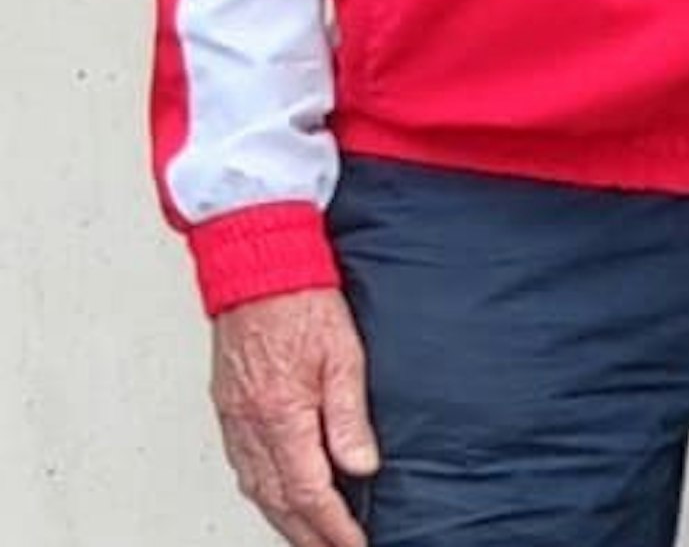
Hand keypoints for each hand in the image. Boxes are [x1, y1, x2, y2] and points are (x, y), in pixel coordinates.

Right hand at [212, 289, 377, 546]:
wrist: (258, 267)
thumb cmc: (303, 300)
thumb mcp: (344, 353)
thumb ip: (350, 415)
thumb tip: (362, 466)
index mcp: (281, 415)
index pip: (309, 492)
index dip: (333, 527)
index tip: (355, 546)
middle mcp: (250, 426)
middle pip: (279, 503)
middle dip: (308, 537)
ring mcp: (234, 420)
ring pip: (258, 491)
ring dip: (285, 521)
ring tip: (312, 538)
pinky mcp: (228, 409)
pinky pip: (244, 469)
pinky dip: (264, 494)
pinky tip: (279, 498)